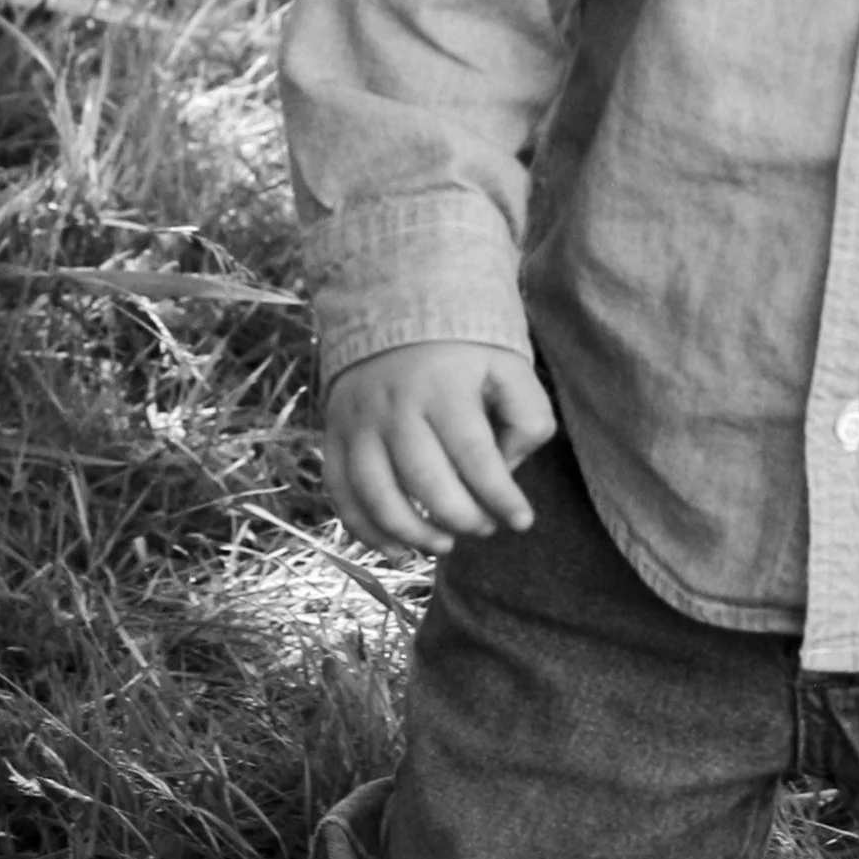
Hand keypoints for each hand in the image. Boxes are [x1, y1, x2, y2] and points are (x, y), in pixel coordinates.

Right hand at [322, 341, 558, 555]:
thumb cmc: (466, 353)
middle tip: (484, 528)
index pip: (474, 456)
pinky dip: (364, 529)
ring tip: (444, 545)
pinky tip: (397, 549)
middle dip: (460, 517)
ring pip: (376, 493)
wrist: (396, 309)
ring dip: (412, 532)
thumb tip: (506, 472)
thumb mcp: (510, 368)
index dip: (500, 497)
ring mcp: (357, 422)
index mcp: (444, 387)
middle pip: (424, 480)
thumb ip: (525, 418)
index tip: (522, 520)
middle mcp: (394, 406)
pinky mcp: (333, 434)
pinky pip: (340, 492)